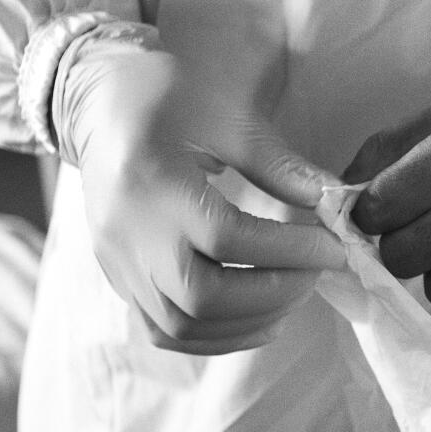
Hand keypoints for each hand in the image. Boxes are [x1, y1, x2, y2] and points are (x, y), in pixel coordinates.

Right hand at [56, 34, 345, 353]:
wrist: (97, 102)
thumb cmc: (166, 94)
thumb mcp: (225, 113)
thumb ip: (276, 163)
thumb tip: (330, 201)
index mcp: (150, 179)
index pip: (226, 239)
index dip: (289, 251)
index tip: (332, 246)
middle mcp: (127, 232)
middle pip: (200, 298)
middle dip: (273, 294)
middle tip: (316, 272)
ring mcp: (117, 262)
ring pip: (181, 326)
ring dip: (248, 323)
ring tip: (293, 295)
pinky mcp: (117, 278)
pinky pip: (162, 330)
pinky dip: (214, 337)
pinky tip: (256, 318)